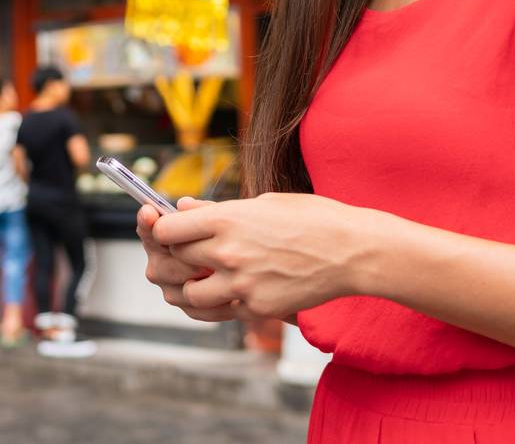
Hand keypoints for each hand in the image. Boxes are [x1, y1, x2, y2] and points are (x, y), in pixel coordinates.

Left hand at [148, 193, 374, 321]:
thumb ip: (216, 211)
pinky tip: (232, 290)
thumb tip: (181, 209)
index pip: (166, 230)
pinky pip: (222, 311)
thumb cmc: (310, 218)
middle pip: (174, 260)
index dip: (162, 229)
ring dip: (193, 284)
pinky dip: (222, 302)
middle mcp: (228, 253)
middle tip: (186, 252)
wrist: (352, 251)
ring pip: (189, 294)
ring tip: (206, 275)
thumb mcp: (262, 202)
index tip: (169, 229)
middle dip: (176, 256)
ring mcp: (242, 285)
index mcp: (227, 219)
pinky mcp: (257, 309)